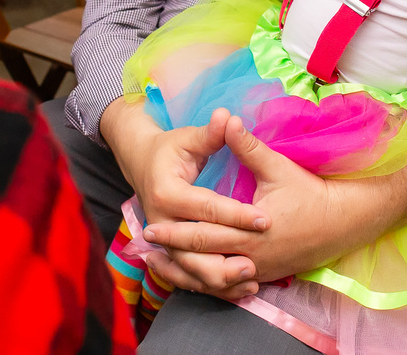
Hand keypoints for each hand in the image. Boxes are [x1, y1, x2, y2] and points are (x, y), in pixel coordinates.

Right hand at [104, 102, 268, 297]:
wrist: (140, 163)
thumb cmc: (170, 149)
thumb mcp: (188, 138)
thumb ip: (211, 133)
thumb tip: (228, 116)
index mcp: (167, 193)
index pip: (207, 208)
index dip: (237, 214)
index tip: (266, 219)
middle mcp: (161, 222)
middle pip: (197, 246)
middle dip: (231, 252)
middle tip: (262, 258)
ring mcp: (162, 241)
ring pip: (192, 270)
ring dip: (221, 278)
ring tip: (252, 279)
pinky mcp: (168, 252)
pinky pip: (190, 277)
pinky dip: (214, 286)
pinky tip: (240, 290)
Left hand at [142, 116, 348, 294]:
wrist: (343, 222)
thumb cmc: (310, 193)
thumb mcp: (277, 167)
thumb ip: (247, 147)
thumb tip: (227, 118)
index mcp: (251, 230)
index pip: (205, 233)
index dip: (176, 229)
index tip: (150, 223)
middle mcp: (252, 256)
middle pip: (203, 257)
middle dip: (172, 249)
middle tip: (146, 240)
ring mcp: (259, 270)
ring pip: (214, 277)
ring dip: (185, 271)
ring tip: (158, 264)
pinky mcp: (264, 275)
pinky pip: (229, 284)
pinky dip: (207, 280)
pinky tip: (191, 275)